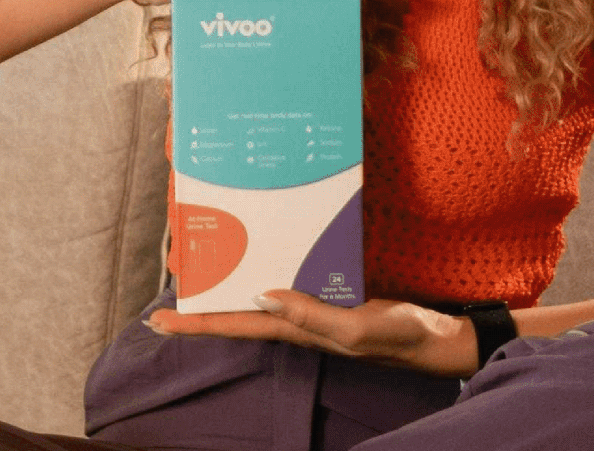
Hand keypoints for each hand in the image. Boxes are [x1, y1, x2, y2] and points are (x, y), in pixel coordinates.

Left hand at [146, 292, 478, 377]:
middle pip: (237, 313)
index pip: (235, 325)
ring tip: (204, 266)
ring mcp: (311, 308)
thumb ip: (310, 314)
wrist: (436, 337)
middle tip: (169, 288)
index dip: (196, 323)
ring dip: (230, 286)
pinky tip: (263, 255)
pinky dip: (268, 269)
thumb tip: (261, 296)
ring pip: (258, 297)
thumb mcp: (355, 328)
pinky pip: (288, 282)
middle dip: (203, 304)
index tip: (158, 320)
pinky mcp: (329, 294)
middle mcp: (296, 321)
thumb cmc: (398, 336)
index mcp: (296, 331)